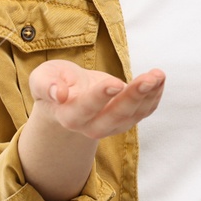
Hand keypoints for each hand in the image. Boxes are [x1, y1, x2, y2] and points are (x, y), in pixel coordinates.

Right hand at [27, 58, 164, 139]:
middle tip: (148, 79)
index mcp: (68, 116)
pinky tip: (159, 78)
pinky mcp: (127, 118)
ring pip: (133, 114)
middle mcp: (91, 126)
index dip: (100, 97)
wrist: (68, 94)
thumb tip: (59, 94)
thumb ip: (46, 85)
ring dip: (149, 94)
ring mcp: (112, 124)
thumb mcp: (42, 77)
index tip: (115, 83)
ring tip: (158, 74)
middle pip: (115, 117)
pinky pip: (145, 110)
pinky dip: (155, 95)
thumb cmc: (55, 82)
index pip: (85, 109)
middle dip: (133, 97)